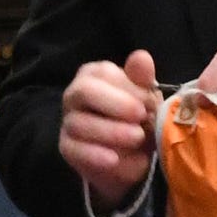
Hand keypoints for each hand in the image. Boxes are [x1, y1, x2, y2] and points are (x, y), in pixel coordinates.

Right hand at [59, 49, 159, 208]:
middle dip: (115, 104)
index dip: (128, 86)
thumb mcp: (145, 99)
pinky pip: (75, 150)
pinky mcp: (66, 148)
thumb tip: (142, 57)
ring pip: (79, 123)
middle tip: (141, 116)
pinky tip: (114, 159)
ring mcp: (68, 121)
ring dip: (111, 131)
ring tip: (137, 138)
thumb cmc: (137, 119)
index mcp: (94, 75)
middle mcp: (75, 95)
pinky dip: (96, 155)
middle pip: (84, 91)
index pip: (103, 72)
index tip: (150, 101)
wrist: (130, 157)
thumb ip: (142, 79)